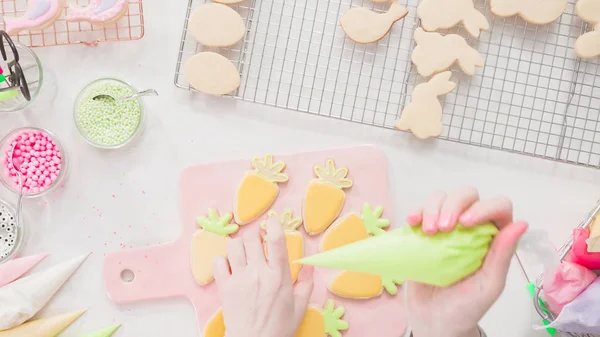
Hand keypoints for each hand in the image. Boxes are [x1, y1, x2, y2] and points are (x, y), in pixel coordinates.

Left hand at [212, 218, 313, 336]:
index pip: (276, 240)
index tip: (272, 223)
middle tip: (257, 243)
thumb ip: (306, 284)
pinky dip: (222, 260)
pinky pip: (218, 261)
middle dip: (255, 236)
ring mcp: (239, 279)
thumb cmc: (278, 327)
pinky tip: (229, 266)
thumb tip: (309, 265)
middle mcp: (258, 273)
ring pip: (234, 245)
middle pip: (252, 238)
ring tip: (243, 253)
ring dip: (239, 245)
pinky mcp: (224, 286)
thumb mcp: (300, 307)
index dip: (273, 225)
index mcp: (279, 276)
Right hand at [405, 187, 527, 336]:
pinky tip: (411, 223)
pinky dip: (415, 212)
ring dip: (432, 208)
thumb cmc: (465, 307)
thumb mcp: (489, 284)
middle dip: (453, 204)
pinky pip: (420, 211)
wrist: (434, 321)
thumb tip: (522, 223)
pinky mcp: (424, 232)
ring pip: (441, 198)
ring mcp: (446, 228)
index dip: (484, 207)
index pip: (498, 207)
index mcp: (494, 238)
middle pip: (467, 195)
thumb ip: (502, 254)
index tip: (466, 223)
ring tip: (427, 232)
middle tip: (443, 228)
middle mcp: (471, 228)